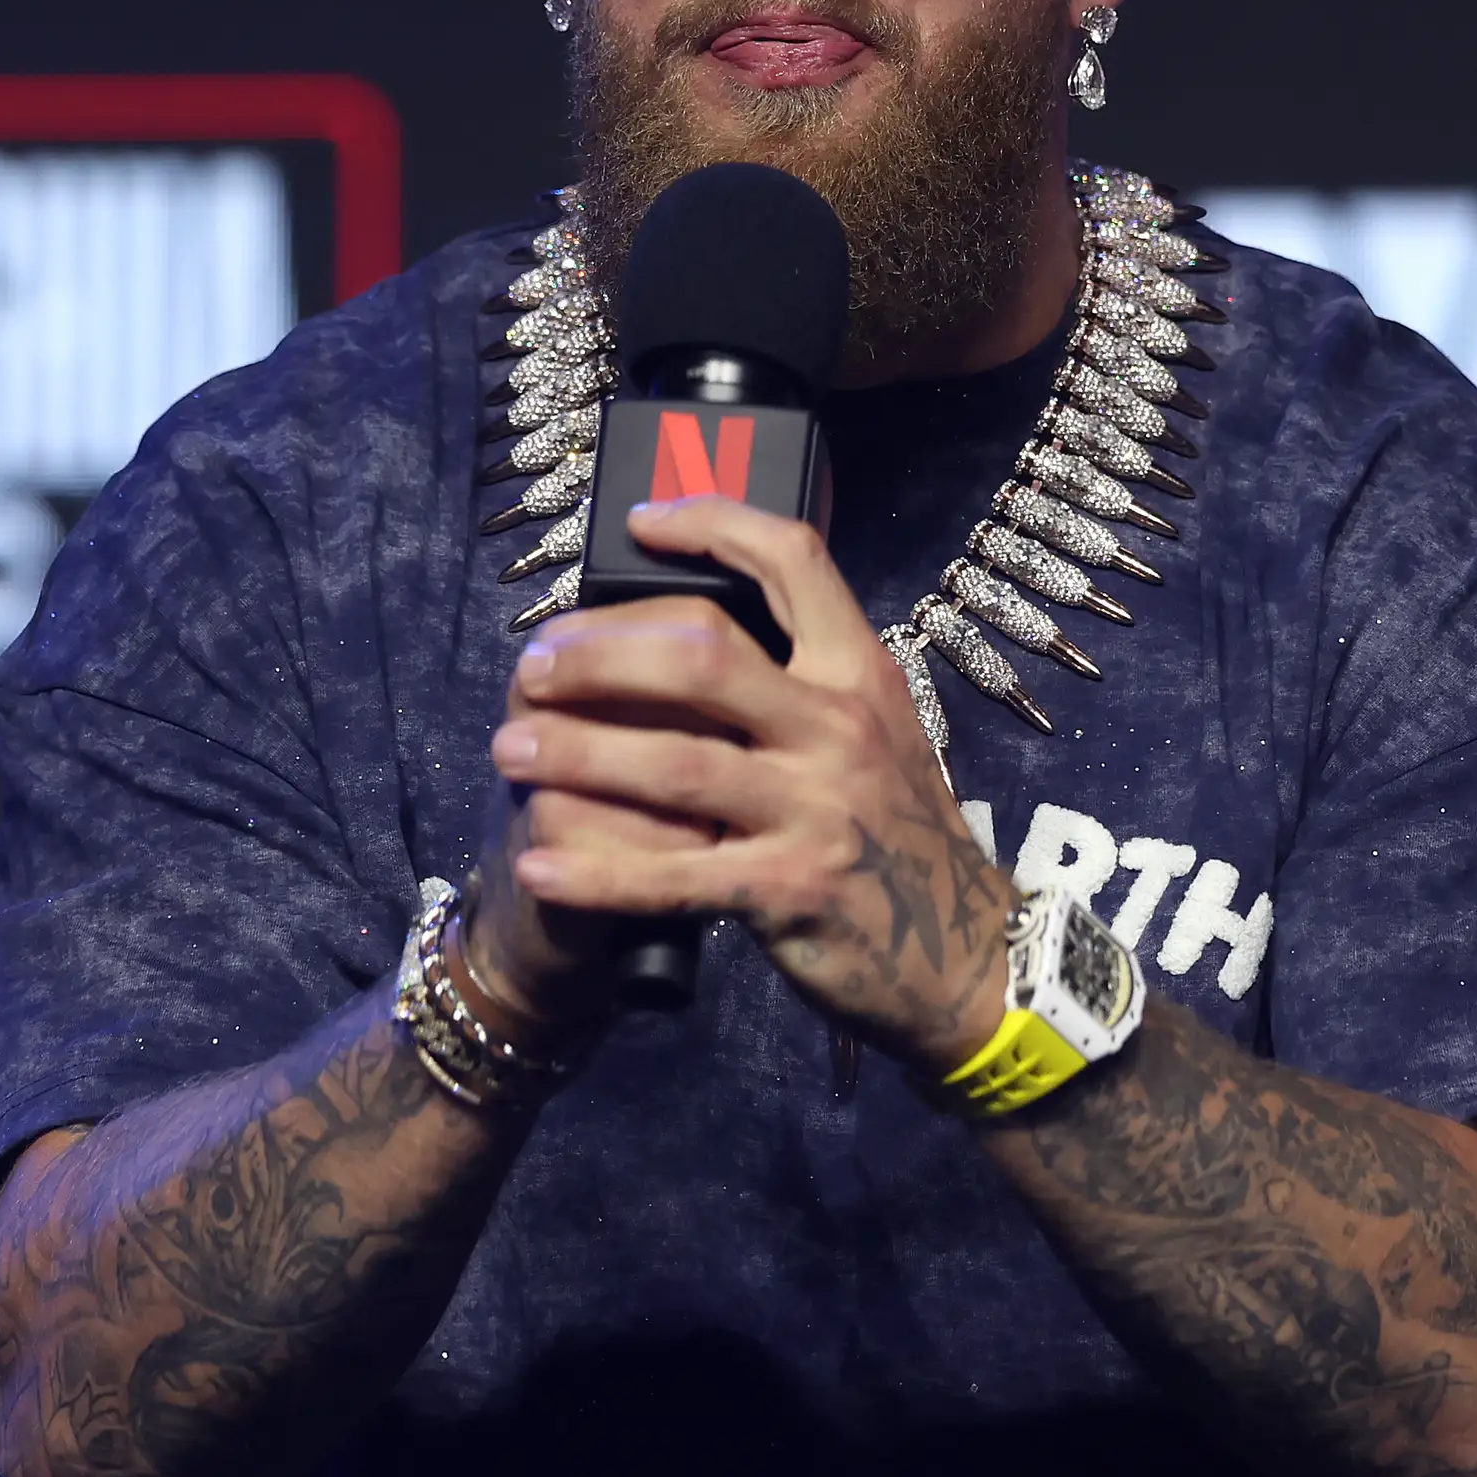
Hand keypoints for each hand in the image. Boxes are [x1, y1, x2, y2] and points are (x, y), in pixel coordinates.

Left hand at [479, 498, 1016, 1072]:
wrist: (967, 954)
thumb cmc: (900, 835)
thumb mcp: (879, 734)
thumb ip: (804, 684)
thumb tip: (698, 629)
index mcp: (860, 674)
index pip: (792, 562)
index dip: (712, 523)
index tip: (641, 522)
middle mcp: (839, 728)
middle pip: (702, 656)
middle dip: (599, 653)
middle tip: (534, 666)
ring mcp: (816, 810)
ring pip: (673, 764)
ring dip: (576, 753)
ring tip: (509, 749)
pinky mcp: (789, 891)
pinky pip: (672, 878)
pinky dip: (596, 873)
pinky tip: (539, 866)